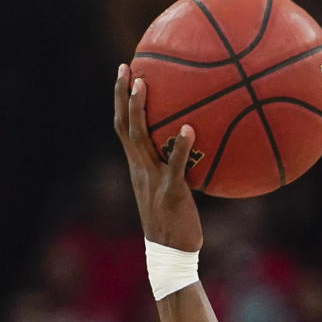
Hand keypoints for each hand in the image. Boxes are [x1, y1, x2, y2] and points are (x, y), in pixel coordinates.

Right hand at [113, 65, 202, 251]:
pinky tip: (190, 128)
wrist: (171, 255)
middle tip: (127, 67)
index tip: (125, 71)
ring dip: (139, 111)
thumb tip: (200, 140)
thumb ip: (181, 165)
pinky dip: (181, 147)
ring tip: (144, 84)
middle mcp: (140, 170)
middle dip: (122, 96)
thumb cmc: (176, 223)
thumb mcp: (173, 189)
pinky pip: (174, 166)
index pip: (123, 128)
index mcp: (139, 168)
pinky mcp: (170, 194)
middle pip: (124, 126)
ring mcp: (152, 181)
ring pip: (140, 140)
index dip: (121, 100)